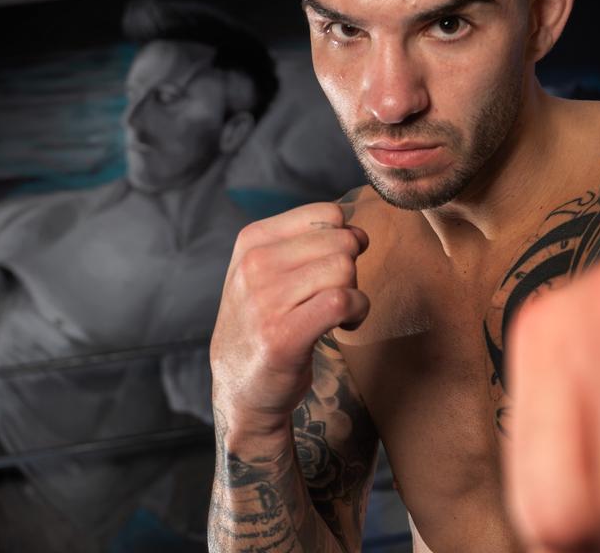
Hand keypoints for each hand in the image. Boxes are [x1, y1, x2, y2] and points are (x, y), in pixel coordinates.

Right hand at [210, 202, 368, 448]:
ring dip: (356, 293)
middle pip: (341, 241)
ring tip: (339, 312)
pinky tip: (345, 325)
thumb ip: (305, 243)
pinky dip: (358, 311)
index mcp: (252, 241)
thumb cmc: (265, 323)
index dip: (344, 237)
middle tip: (337, 293)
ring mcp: (266, 300)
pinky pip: (343, 301)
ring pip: (344, 269)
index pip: (326, 214)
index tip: (335, 265)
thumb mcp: (265, 271)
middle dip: (351, 267)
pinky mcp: (284, 335)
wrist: (241, 386)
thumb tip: (358, 231)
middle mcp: (254, 265)